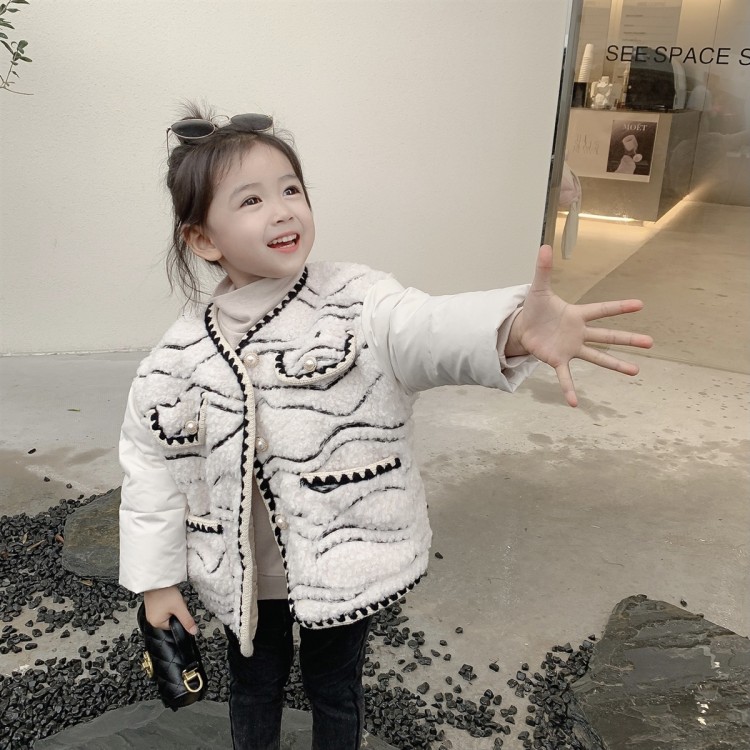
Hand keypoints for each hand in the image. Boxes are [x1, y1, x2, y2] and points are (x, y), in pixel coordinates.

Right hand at [143, 585, 198, 633]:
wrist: (157, 579)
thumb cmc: (165, 593)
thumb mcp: (179, 608)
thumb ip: (187, 620)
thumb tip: (193, 632)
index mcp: (156, 624)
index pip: (174, 625)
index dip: (180, 616)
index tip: (180, 608)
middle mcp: (152, 619)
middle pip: (171, 619)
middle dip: (177, 611)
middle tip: (176, 602)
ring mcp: (151, 612)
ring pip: (168, 612)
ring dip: (173, 606)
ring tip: (171, 598)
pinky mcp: (152, 604)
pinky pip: (164, 607)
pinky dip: (168, 602)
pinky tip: (168, 596)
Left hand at [508, 245, 652, 406]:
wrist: (523, 328)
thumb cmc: (535, 309)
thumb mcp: (538, 289)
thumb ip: (543, 269)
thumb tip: (543, 246)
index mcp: (577, 315)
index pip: (602, 309)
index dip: (619, 307)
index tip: (640, 304)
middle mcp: (579, 333)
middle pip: (607, 336)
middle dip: (628, 339)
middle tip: (651, 343)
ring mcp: (571, 348)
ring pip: (597, 357)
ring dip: (615, 364)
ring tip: (636, 371)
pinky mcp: (558, 360)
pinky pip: (566, 377)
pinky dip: (569, 389)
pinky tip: (574, 403)